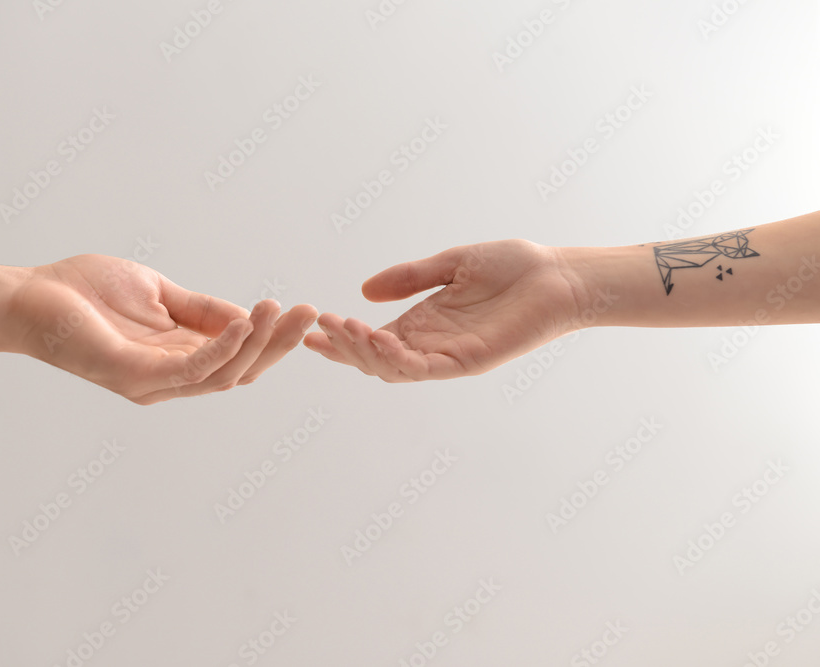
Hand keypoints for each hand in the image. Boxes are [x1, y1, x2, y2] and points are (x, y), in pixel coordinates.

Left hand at [9, 254, 316, 403]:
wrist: (28, 295)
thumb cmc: (84, 292)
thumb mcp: (158, 293)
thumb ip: (201, 308)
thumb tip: (248, 315)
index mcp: (178, 357)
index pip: (239, 357)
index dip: (274, 338)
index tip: (302, 310)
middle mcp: (171, 378)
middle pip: (242, 371)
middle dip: (280, 344)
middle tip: (310, 313)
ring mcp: (153, 382)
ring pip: (224, 374)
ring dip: (258, 342)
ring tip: (279, 311)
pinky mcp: (134, 376)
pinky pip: (191, 370)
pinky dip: (222, 348)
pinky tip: (244, 320)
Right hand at [303, 240, 584, 381]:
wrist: (559, 276)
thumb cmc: (514, 268)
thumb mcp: (451, 264)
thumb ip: (409, 277)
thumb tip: (364, 290)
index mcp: (423, 324)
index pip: (371, 340)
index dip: (340, 339)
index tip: (309, 329)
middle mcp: (431, 345)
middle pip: (374, 360)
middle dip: (343, 348)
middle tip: (318, 329)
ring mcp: (449, 356)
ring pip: (393, 369)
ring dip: (363, 353)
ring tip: (341, 329)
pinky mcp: (469, 361)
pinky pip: (424, 369)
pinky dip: (396, 359)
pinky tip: (376, 339)